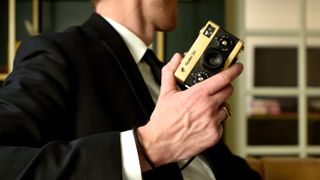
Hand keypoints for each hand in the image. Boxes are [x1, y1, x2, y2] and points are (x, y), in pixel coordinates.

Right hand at [137, 53, 242, 169]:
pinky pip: (221, 124)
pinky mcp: (215, 135)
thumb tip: (176, 59)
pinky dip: (214, 122)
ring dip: (218, 106)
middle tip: (214, 90)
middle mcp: (208, 108)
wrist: (160, 143)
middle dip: (223, 88)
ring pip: (226, 108)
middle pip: (228, 91)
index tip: (237, 67)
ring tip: (204, 110)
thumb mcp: (166, 93)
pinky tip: (202, 122)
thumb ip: (171, 72)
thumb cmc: (163, 121)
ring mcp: (213, 122)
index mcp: (198, 95)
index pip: (223, 78)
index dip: (233, 70)